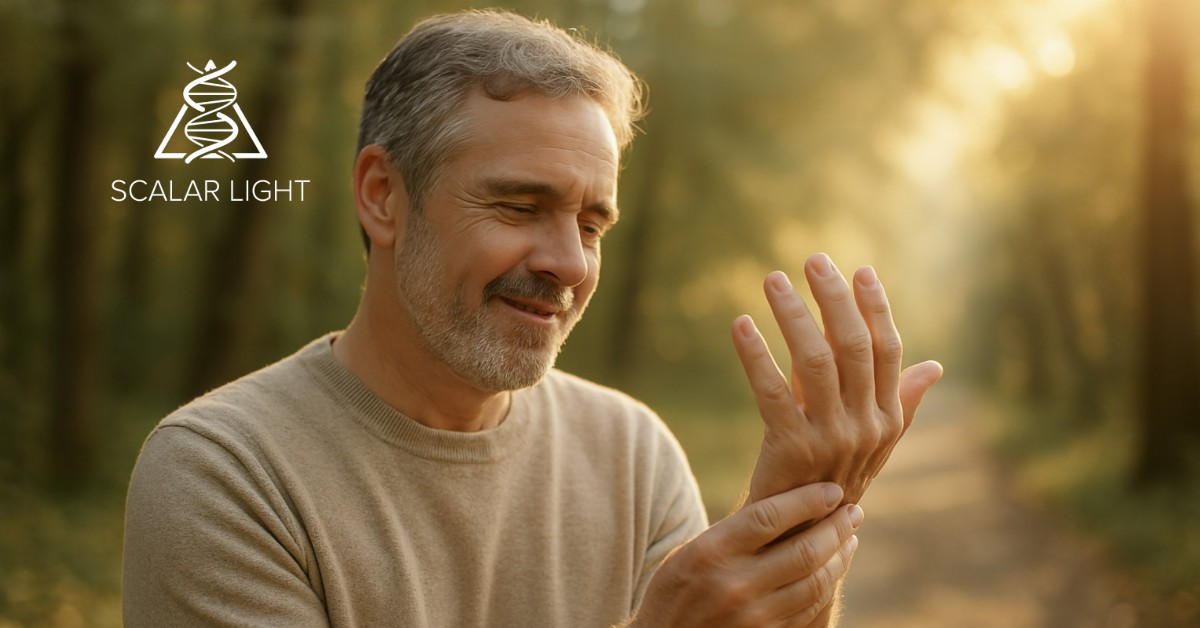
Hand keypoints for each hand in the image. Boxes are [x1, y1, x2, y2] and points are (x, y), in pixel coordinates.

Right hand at [628, 483, 861, 627]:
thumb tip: (784, 497)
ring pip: (814, 582)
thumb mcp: (692, 552)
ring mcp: (752, 615)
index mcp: (711, 551)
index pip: (771, 516)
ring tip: (849, 539)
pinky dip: (826, 586)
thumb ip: (734, 530)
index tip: (833, 490)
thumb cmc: (676, 590)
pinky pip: (808, 609)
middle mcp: (734, 583)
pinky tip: (832, 570)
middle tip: (854, 512)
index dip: (808, 500)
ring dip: (839, 557)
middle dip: (836, 528)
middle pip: (803, 550)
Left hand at [733, 253, 942, 504]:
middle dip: (833, 297)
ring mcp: (831, 438)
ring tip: (771, 280)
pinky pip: (771, 390)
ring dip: (792, 314)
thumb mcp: (872, 442)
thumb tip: (935, 366)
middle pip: (852, 346)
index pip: (887, 350)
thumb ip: (899, 399)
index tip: (860, 270)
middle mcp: (867, 426)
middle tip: (812, 260)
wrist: (799, 537)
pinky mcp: (792, 448)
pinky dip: (755, 353)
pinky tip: (740, 324)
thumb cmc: (832, 481)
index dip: (875, 308)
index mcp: (888, 418)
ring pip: (814, 360)